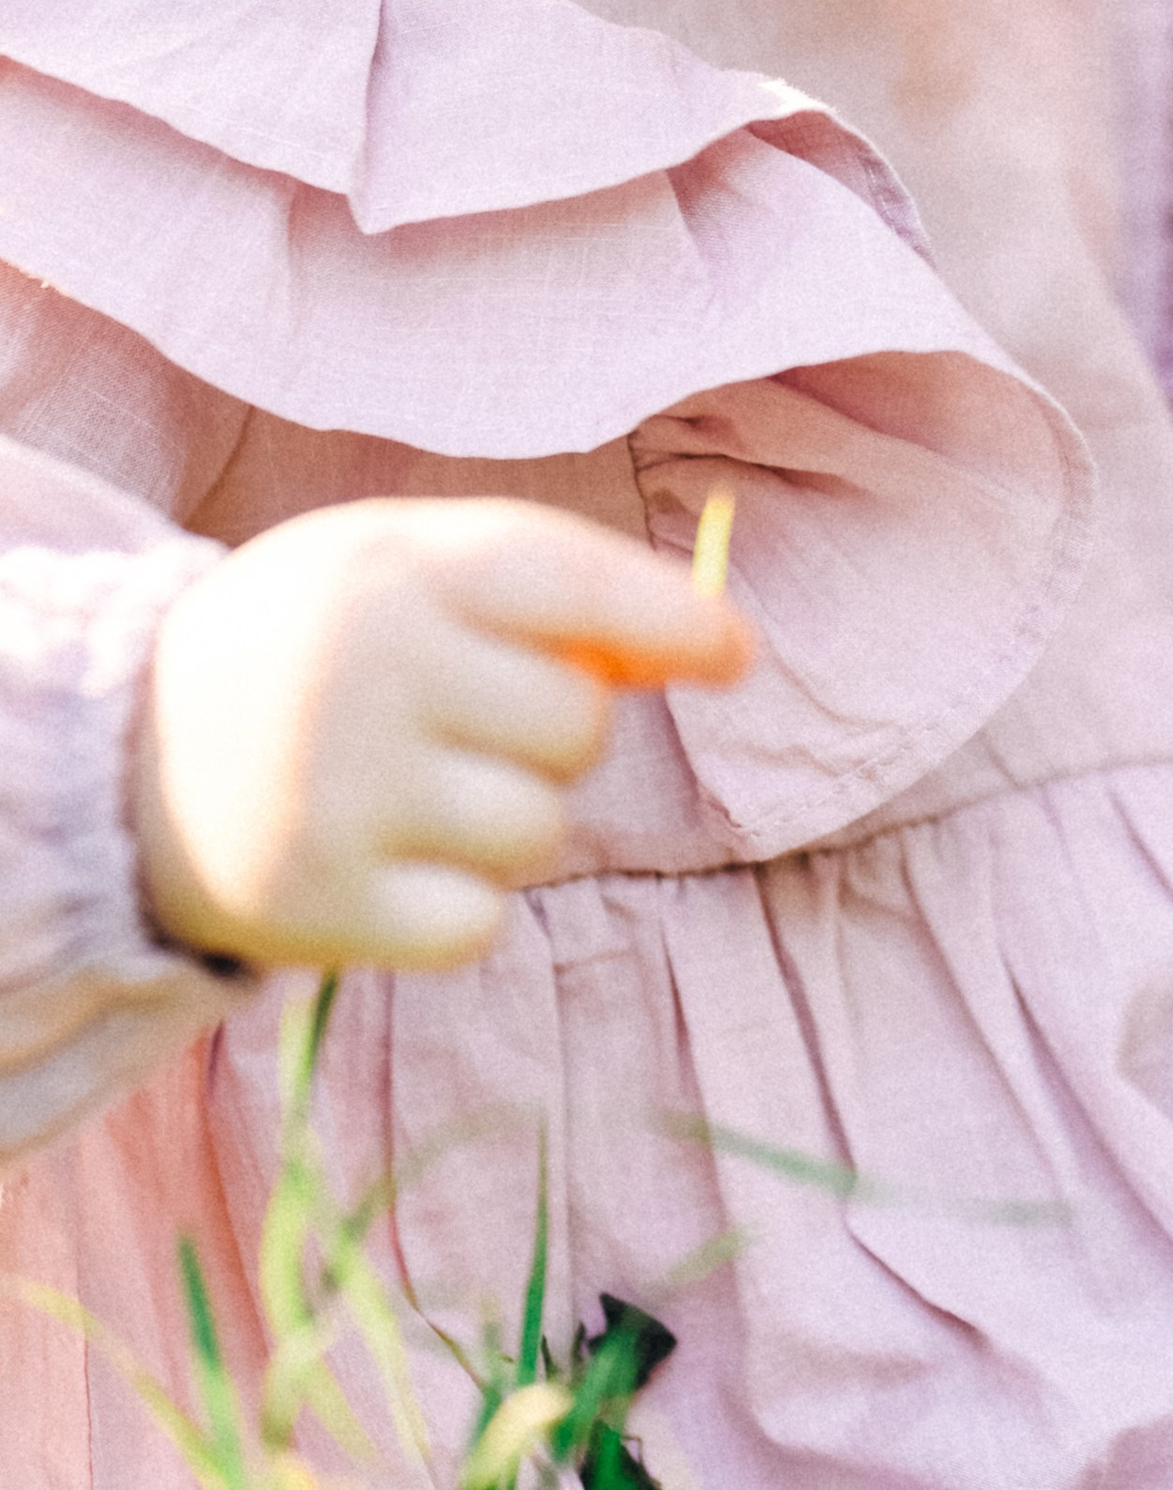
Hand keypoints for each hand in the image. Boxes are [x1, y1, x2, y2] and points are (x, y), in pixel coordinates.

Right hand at [134, 499, 751, 971]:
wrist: (121, 756)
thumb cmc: (313, 645)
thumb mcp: (400, 568)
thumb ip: (546, 585)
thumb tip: (718, 644)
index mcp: (389, 572)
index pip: (568, 584)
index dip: (670, 617)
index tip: (735, 653)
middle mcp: (367, 676)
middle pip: (577, 724)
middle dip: (552, 731)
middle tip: (462, 723)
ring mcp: (341, 796)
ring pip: (540, 830)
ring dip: (508, 822)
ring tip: (416, 792)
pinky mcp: (321, 906)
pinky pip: (480, 922)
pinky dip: (458, 905)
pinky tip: (392, 864)